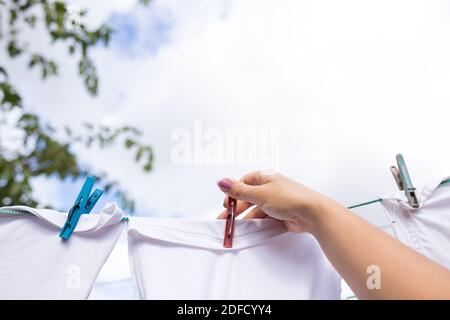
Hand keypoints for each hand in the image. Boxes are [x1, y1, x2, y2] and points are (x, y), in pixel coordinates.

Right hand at [216, 170, 331, 232]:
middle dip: (237, 208)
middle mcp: (271, 187)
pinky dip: (257, 223)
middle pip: (248, 197)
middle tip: (226, 219)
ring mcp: (276, 201)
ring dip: (246, 217)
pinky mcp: (282, 213)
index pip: (244, 182)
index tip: (226, 204)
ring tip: (236, 227)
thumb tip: (222, 181)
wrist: (313, 213)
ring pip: (256, 209)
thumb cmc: (290, 198)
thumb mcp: (260, 194)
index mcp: (265, 177)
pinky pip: (265, 218)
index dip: (233, 192)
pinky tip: (251, 229)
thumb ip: (239, 191)